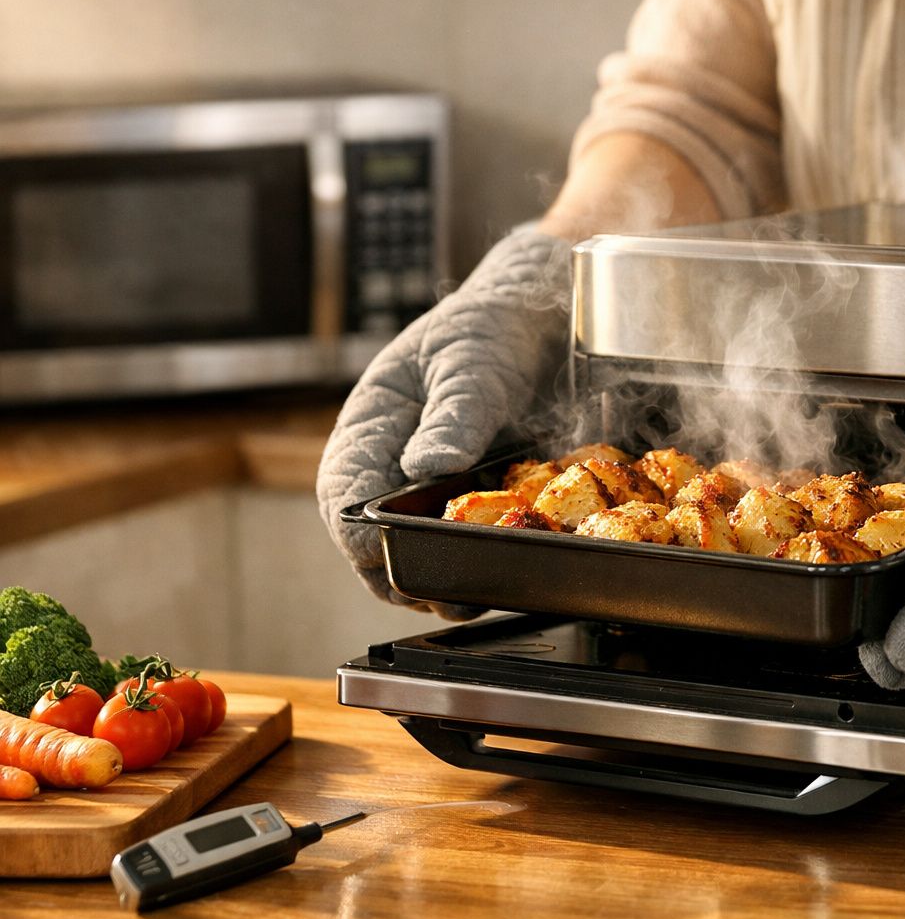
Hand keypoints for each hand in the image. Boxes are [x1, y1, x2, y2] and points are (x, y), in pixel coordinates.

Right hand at [316, 225, 571, 613]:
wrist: (546, 316)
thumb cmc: (494, 327)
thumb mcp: (472, 363)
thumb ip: (454, 414)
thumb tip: (425, 467)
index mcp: (374, 423)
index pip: (343, 491)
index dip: (356, 533)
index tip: (381, 557)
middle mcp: (394, 461)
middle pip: (371, 537)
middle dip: (398, 574)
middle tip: (444, 600)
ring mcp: (430, 484)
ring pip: (414, 548)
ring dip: (437, 581)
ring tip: (473, 602)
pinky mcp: (470, 498)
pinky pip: (460, 541)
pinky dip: (474, 563)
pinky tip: (499, 581)